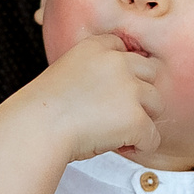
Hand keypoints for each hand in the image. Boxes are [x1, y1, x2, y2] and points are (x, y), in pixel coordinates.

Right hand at [10, 32, 160, 162]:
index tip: (107, 92)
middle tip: (117, 114)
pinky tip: (118, 147)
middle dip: (140, 94)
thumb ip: (92, 72)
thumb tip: (114, 93)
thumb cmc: (42, 109)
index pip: (125, 50)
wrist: (36, 128)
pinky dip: (140, 147)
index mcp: (97, 47)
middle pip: (152, 72)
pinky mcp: (136, 119)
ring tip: (116, 132)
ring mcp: (130, 89)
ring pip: (157, 104)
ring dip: (141, 120)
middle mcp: (118, 62)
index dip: (122, 73)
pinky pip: (153, 137)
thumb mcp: (65, 73)